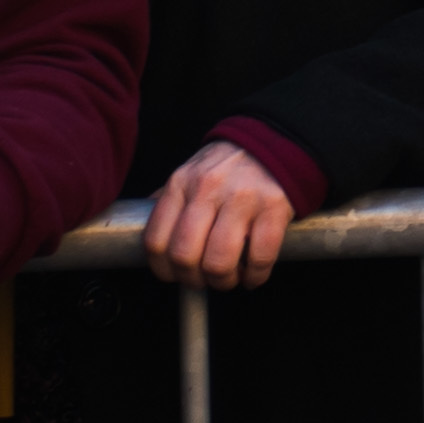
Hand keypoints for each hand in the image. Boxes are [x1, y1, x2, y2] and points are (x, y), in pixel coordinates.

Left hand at [144, 140, 298, 291]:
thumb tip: (151, 236)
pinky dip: (255, 277)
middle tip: (204, 279)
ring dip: (223, 281)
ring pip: (219, 262)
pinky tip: (253, 274)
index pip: (156, 241)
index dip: (163, 269)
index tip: (175, 274)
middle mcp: (207, 189)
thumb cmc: (227, 166)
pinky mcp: (273, 208)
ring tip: (229, 278)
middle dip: (193, 279)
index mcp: (181, 183)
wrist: (272, 141)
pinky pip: (259, 258)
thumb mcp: (190, 173)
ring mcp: (241, 198)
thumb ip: (170, 203)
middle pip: (185, 255)